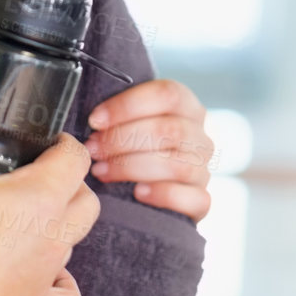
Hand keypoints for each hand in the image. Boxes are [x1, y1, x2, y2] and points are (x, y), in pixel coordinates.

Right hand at [0, 91, 101, 295]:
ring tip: (28, 222)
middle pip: (87, 202)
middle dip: (71, 186)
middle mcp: (54, 237)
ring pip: (75, 246)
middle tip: (41, 177)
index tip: (49, 142)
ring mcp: (46, 278)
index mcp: (40, 197)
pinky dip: (62, 286)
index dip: (66, 144)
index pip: (76, 159)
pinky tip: (43, 277)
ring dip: (59, 230)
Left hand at [86, 78, 212, 222]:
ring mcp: (203, 170)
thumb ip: (120, 115)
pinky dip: (162, 194)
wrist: (152, 195)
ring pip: (177, 164)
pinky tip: (137, 193)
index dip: (127, 105)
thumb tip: (92, 116)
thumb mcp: (130, 124)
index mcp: (186, 107)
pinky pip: (192, 198)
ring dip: (132, 167)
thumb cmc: (133, 150)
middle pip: (169, 130)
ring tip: (102, 171)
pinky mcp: (201, 201)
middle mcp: (200, 136)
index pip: (167, 94)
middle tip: (93, 149)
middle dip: (123, 139)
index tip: (95, 120)